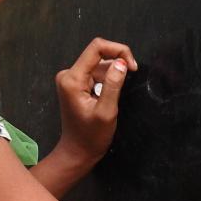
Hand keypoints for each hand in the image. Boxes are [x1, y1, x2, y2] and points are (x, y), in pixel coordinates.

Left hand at [53, 37, 139, 167]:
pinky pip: (95, 72)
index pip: (96, 48)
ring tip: (120, 90)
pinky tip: (112, 92)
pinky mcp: (76, 84)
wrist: (78, 152)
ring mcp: (71, 79)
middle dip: (118, 60)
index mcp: (72, 79)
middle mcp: (68, 74)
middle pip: (98, 53)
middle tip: (132, 73)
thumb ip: (113, 84)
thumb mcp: (106, 112)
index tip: (132, 66)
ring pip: (98, 63)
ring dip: (113, 71)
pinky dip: (108, 77)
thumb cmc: (91, 137)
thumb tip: (122, 62)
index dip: (118, 50)